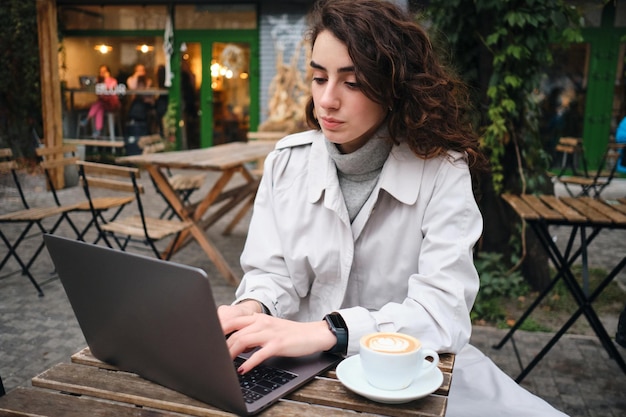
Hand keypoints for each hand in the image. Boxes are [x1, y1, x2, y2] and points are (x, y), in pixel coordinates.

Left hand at [218, 304, 336, 373]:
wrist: (313, 334)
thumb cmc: (290, 334)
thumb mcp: (269, 329)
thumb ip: (252, 334)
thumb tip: (235, 345)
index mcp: (258, 318)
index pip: (232, 320)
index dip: (218, 329)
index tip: (207, 339)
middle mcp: (262, 322)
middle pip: (234, 330)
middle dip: (220, 344)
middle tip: (212, 355)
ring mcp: (270, 332)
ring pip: (243, 340)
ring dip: (230, 353)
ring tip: (223, 364)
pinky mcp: (278, 343)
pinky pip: (259, 353)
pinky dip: (249, 362)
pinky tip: (242, 369)